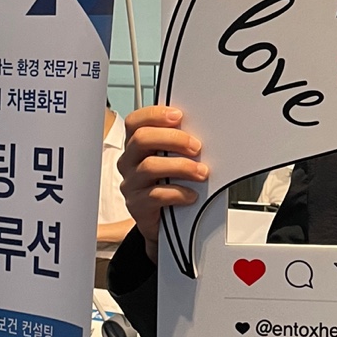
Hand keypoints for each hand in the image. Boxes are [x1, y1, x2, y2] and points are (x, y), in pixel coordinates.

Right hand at [117, 107, 207, 264]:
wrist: (163, 222)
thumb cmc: (170, 183)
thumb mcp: (173, 159)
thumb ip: (180, 144)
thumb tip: (206, 130)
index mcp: (137, 145)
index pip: (135, 121)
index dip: (155, 114)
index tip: (179, 115)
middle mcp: (130, 162)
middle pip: (141, 139)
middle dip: (173, 138)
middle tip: (196, 147)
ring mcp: (132, 184)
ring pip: (149, 166)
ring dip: (181, 166)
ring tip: (201, 173)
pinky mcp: (137, 205)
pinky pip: (155, 195)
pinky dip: (178, 192)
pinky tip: (191, 195)